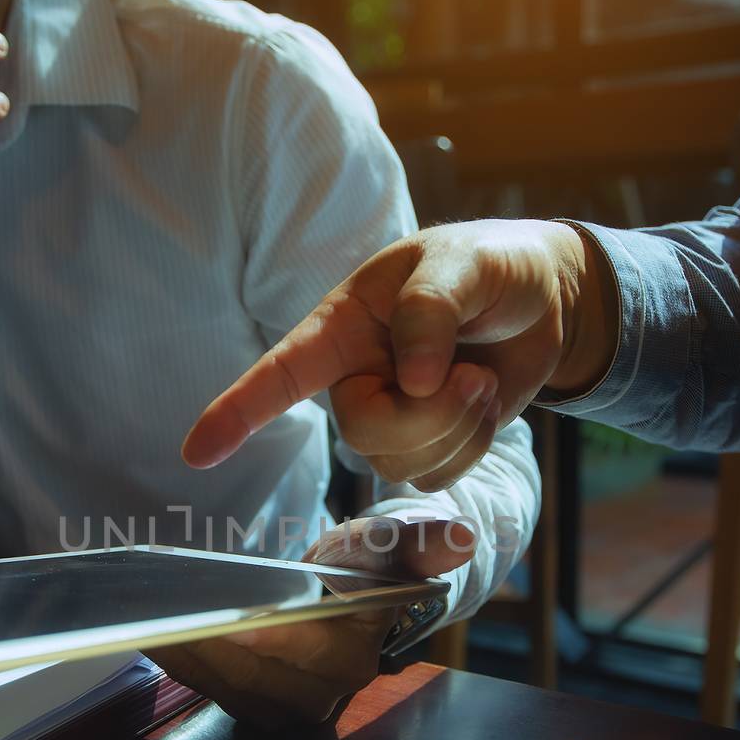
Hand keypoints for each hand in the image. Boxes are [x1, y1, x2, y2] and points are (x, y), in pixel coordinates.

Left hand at [145, 518, 472, 728]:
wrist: (355, 598)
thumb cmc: (368, 565)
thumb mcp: (389, 544)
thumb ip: (418, 543)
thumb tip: (462, 538)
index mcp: (354, 654)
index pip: (302, 649)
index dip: (264, 635)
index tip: (227, 616)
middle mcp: (322, 693)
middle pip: (251, 672)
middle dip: (205, 643)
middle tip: (162, 610)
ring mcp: (287, 707)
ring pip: (224, 684)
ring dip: (183, 654)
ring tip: (145, 617)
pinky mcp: (256, 707)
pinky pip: (210, 687)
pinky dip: (181, 661)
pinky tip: (153, 632)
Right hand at [182, 219, 617, 489]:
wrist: (542, 300)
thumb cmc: (489, 266)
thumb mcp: (462, 264)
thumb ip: (429, 309)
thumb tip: (413, 380)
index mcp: (342, 327)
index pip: (280, 373)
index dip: (237, 412)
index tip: (197, 452)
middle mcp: (355, 377)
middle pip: (364, 434)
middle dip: (428, 415)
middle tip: (469, 374)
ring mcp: (391, 415)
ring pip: (402, 463)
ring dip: (460, 425)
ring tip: (479, 376)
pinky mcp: (428, 444)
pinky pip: (438, 474)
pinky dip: (475, 443)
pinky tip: (484, 401)